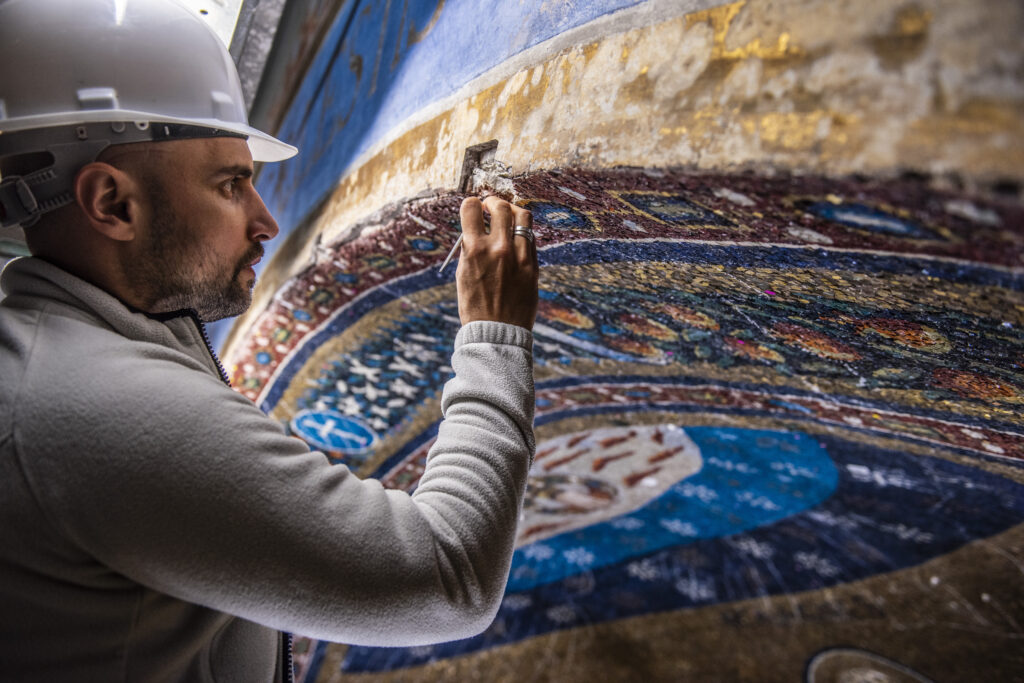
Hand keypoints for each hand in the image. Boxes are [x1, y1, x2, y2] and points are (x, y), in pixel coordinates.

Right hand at [456, 195, 537, 328]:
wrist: (497, 331)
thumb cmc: (474, 305)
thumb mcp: (463, 274)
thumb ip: (470, 248)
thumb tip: (475, 228)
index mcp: (474, 249)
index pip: (471, 207)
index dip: (471, 204)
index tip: (474, 207)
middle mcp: (498, 248)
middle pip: (500, 206)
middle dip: (494, 202)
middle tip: (491, 206)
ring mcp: (519, 256)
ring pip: (523, 216)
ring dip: (513, 210)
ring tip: (508, 215)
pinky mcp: (533, 265)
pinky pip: (531, 238)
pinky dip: (522, 232)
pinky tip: (516, 237)